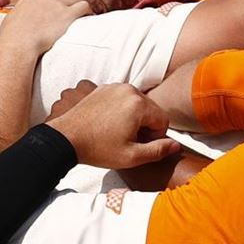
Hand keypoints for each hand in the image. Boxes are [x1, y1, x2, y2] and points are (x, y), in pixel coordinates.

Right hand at [0, 0, 90, 54]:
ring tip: (86, 14)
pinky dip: (89, 10)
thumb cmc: (11, 38)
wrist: (18, 45)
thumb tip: (17, 19)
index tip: (61, 8)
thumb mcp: (10, 21)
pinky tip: (90, 16)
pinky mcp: (67, 15)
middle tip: (77, 11)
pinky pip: (85, 6)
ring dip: (81, 5)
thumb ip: (17, 15)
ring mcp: (56, 4)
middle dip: (72, 1)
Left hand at [46, 82, 179, 169]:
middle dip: (145, 126)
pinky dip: (121, 111)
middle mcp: (128, 90)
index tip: (141, 145)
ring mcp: (114, 87)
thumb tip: (176, 146)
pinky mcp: (103, 89)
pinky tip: (109, 125)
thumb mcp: (132, 157)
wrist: (66, 138)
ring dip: (134, 118)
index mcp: (139, 104)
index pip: (163, 120)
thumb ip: (158, 151)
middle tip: (129, 141)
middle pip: (151, 110)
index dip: (156, 137)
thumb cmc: (98, 149)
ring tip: (118, 134)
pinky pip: (122, 99)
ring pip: (137, 104)